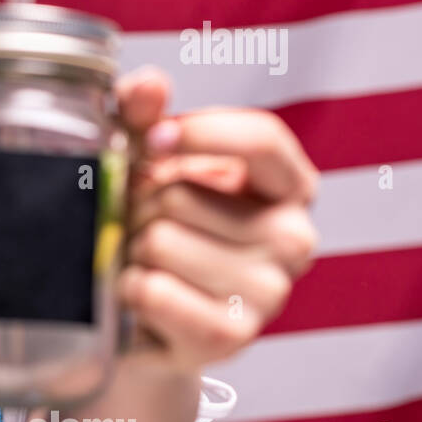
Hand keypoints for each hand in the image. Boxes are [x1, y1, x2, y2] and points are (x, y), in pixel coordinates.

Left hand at [113, 65, 320, 372]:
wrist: (140, 324)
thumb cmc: (152, 230)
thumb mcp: (149, 164)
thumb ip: (144, 116)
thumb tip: (151, 85)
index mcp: (289, 188)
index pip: (261, 139)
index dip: (198, 132)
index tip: (153, 140)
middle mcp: (294, 239)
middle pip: (182, 194)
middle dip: (140, 206)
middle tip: (142, 227)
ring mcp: (269, 293)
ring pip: (160, 241)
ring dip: (130, 250)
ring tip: (143, 263)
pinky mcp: (230, 337)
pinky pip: (151, 289)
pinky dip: (128, 289)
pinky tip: (140, 298)